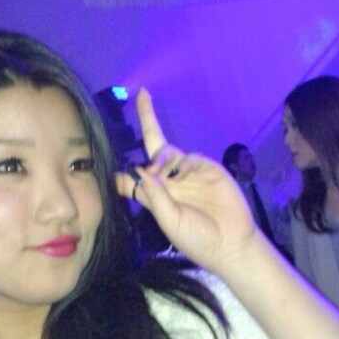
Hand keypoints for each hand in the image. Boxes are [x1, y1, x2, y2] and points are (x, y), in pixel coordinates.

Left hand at [115, 89, 257, 270]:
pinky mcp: (208, 169)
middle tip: (141, 95)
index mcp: (156, 197)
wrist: (232, 243)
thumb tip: (142, 171)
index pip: (132, 179)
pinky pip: (189, 157)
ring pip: (168, 151)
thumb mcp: (171, 223)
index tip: (106, 157)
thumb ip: (156, 198)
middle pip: (152, 149)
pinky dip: (182, 163)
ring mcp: (189, 173)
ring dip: (161, 156)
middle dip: (148, 120)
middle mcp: (170, 181)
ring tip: (161, 171)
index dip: (120, 170)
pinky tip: (182, 175)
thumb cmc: (198, 239)